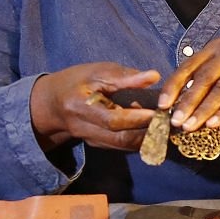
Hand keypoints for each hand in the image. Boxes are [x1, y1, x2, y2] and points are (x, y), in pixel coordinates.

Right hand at [30, 63, 161, 150]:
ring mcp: (91, 140)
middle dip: (147, 133)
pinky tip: (155, 131)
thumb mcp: (97, 72)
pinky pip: (122, 146)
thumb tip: (154, 76)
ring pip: (123, 146)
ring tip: (166, 127)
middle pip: (119, 138)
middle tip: (168, 123)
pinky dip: (140, 141)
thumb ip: (125, 77)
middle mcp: (84, 129)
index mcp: (80, 108)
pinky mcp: (98, 145)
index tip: (158, 112)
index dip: (136, 118)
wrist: (52, 103)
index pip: (112, 119)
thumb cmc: (75, 82)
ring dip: (147, 139)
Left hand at [157, 39, 219, 144]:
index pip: (189, 67)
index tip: (162, 106)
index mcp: (216, 48)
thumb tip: (168, 110)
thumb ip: (196, 96)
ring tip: (190, 126)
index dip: (173, 87)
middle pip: (204, 78)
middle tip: (176, 121)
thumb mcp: (215, 96)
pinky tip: (213, 124)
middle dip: (187, 102)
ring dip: (203, 110)